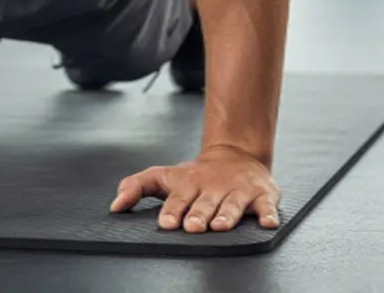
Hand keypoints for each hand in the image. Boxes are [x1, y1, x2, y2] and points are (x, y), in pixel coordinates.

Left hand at [109, 144, 280, 232]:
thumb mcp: (163, 176)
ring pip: (232, 205)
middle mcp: (212, 189)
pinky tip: (267, 222)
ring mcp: (236, 192)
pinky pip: (266, 206)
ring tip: (221, 226)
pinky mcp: (261, 196)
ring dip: (227, 215)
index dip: (172, 210)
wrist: (235, 156)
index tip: (166, 222)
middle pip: (204, 204)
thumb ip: (135, 187)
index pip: (177, 199)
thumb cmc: (195, 175)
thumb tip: (114, 206)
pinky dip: (268, 214)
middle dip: (198, 215)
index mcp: (188, 185)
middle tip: (193, 226)